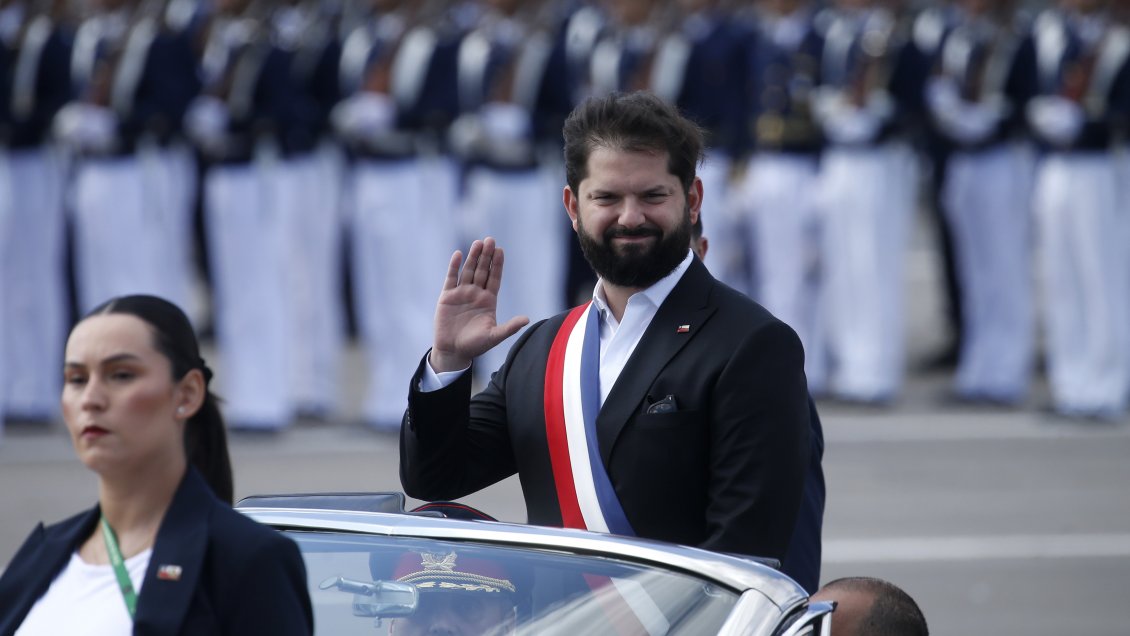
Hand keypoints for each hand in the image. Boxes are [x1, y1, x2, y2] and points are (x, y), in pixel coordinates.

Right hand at [430, 238, 528, 372]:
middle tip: (490, 240)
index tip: (501, 251)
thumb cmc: (475, 345)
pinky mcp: (447, 296)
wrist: (453, 351)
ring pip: (468, 271)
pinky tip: (459, 254)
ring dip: (473, 257)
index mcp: (488, 300)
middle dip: (486, 256)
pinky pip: (451, 278)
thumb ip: (509, 327)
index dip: (497, 265)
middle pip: (482, 271)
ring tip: (478, 243)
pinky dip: (455, 266)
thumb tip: (527, 319)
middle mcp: (476, 294)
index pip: (494, 278)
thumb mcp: (494, 336)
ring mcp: (461, 293)